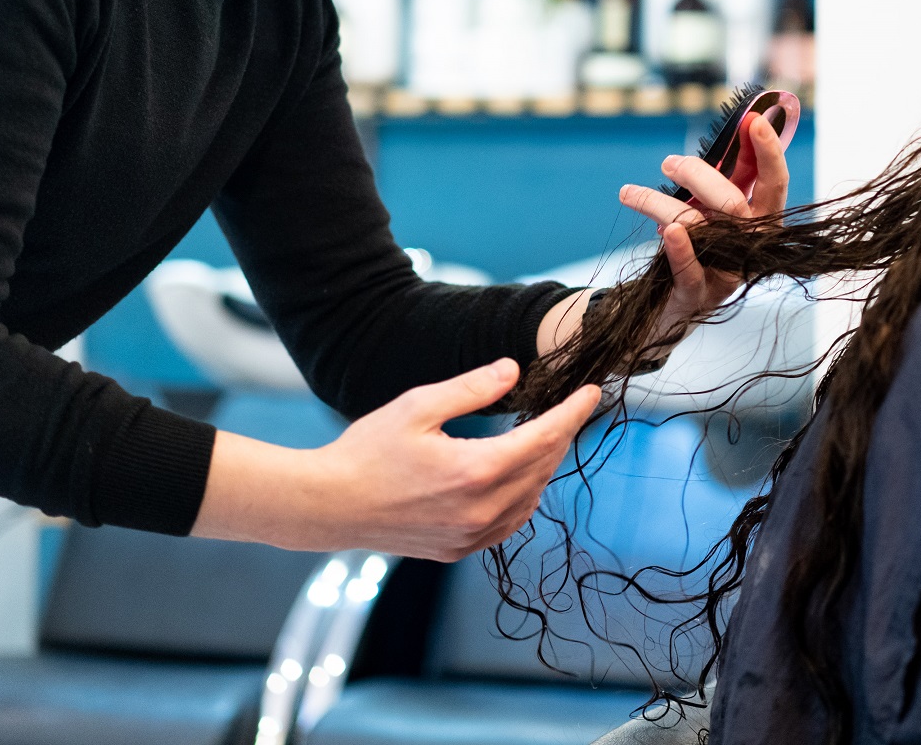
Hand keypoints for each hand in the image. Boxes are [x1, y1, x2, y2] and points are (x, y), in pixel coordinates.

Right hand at [194, 358, 600, 557]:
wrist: (328, 506)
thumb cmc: (366, 452)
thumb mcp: (419, 406)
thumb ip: (472, 388)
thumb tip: (514, 370)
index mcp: (476, 471)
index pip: (545, 438)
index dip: (573, 412)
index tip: (592, 392)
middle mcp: (481, 510)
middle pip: (543, 467)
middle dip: (561, 434)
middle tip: (570, 407)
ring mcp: (471, 536)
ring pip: (531, 498)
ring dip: (544, 466)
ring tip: (545, 436)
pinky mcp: (458, 550)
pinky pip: (510, 522)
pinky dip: (524, 496)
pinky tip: (519, 476)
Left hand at [616, 110, 791, 351]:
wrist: (674, 305)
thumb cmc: (700, 247)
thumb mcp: (715, 209)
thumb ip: (728, 178)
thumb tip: (738, 129)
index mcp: (762, 222)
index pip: (774, 184)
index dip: (769, 152)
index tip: (754, 120)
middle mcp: (751, 247)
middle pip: (733, 203)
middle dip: (699, 174)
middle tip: (668, 163)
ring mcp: (728, 272)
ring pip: (700, 227)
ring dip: (660, 203)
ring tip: (629, 193)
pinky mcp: (700, 293)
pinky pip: (692, 270)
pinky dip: (680, 248)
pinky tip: (670, 232)